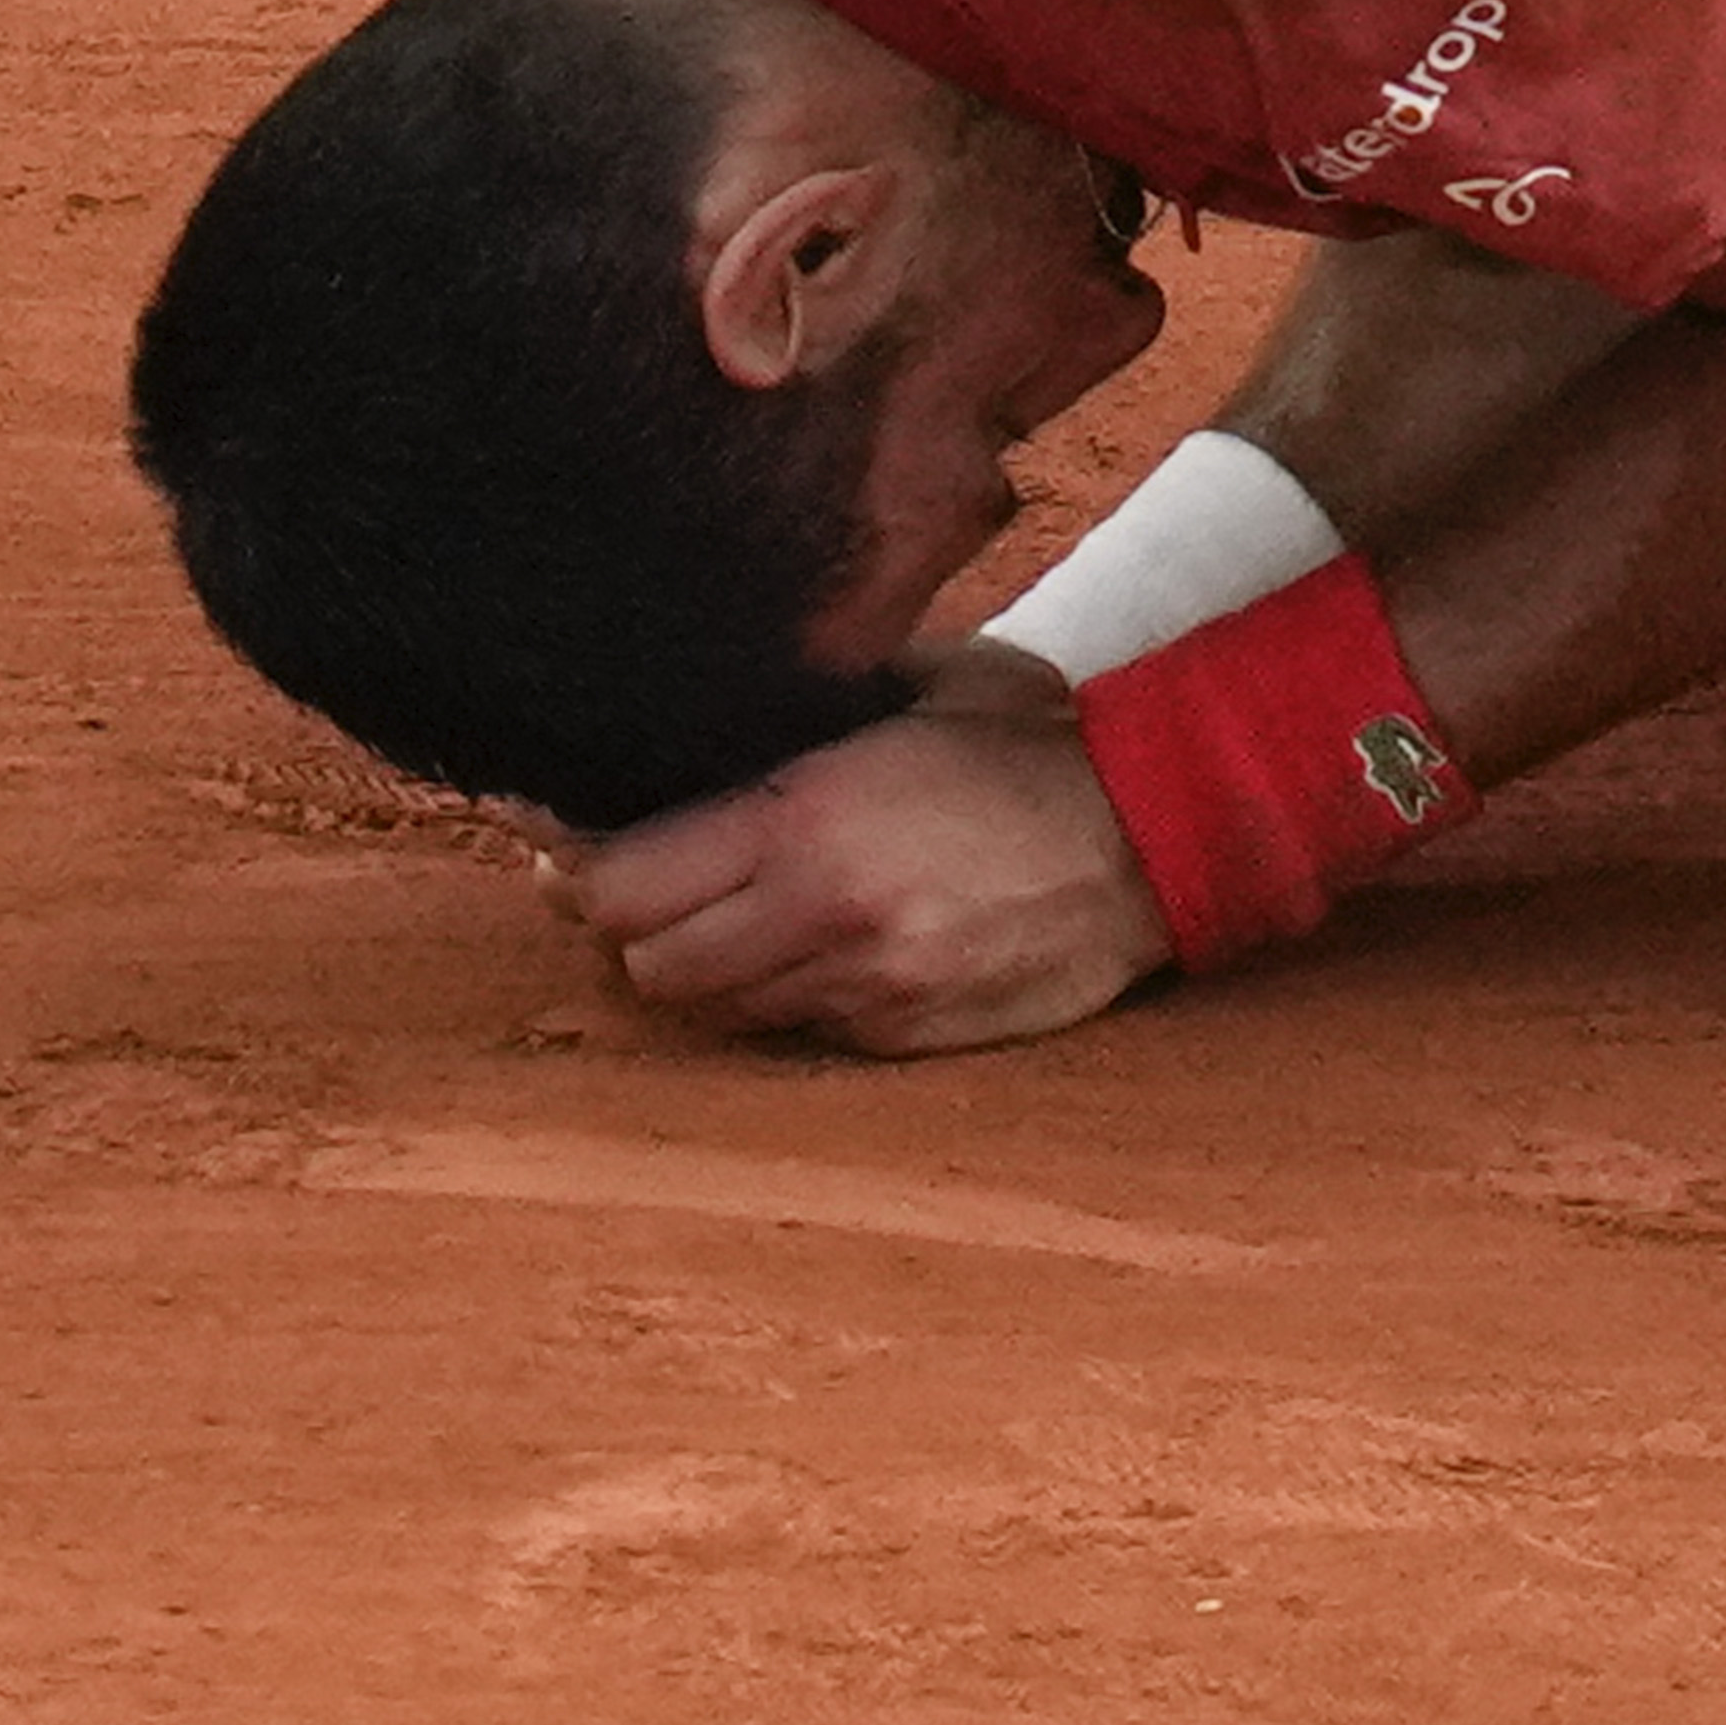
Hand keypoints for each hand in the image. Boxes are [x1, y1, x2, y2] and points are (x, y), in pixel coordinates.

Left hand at [571, 656, 1174, 1055]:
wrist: (1162, 829)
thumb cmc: (1029, 740)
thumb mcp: (906, 689)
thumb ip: (793, 714)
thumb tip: (690, 722)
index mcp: (804, 818)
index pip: (620, 886)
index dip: (576, 872)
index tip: (563, 849)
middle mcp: (823, 916)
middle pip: (649, 966)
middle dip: (637, 929)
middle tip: (649, 889)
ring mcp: (869, 988)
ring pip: (718, 1012)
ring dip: (711, 971)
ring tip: (743, 918)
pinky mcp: (910, 1035)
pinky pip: (803, 1030)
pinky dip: (795, 996)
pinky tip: (832, 945)